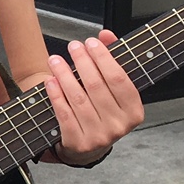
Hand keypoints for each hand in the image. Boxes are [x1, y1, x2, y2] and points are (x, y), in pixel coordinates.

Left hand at [42, 33, 143, 164]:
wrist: (87, 148)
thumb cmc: (102, 112)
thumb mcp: (112, 90)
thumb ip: (111, 60)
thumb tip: (105, 34)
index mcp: (134, 111)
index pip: (119, 79)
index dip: (104, 58)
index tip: (91, 42)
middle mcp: (119, 126)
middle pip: (97, 86)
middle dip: (83, 62)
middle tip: (73, 46)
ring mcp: (99, 136)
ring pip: (78, 98)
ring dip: (64, 75)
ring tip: (55, 60)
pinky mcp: (78, 142)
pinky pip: (64, 113)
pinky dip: (56, 95)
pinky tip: (50, 80)